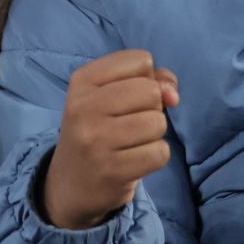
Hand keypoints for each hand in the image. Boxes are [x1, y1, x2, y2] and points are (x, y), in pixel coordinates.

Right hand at [43, 49, 179, 229]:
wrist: (71, 183)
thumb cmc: (100, 129)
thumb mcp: (111, 94)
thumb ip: (151, 80)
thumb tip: (173, 95)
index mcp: (82, 80)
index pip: (140, 60)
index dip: (145, 79)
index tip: (126, 98)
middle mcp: (84, 108)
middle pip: (151, 91)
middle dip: (151, 107)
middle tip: (129, 122)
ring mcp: (96, 141)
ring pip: (158, 122)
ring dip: (154, 133)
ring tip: (131, 142)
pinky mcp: (112, 170)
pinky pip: (160, 152)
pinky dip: (156, 156)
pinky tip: (135, 160)